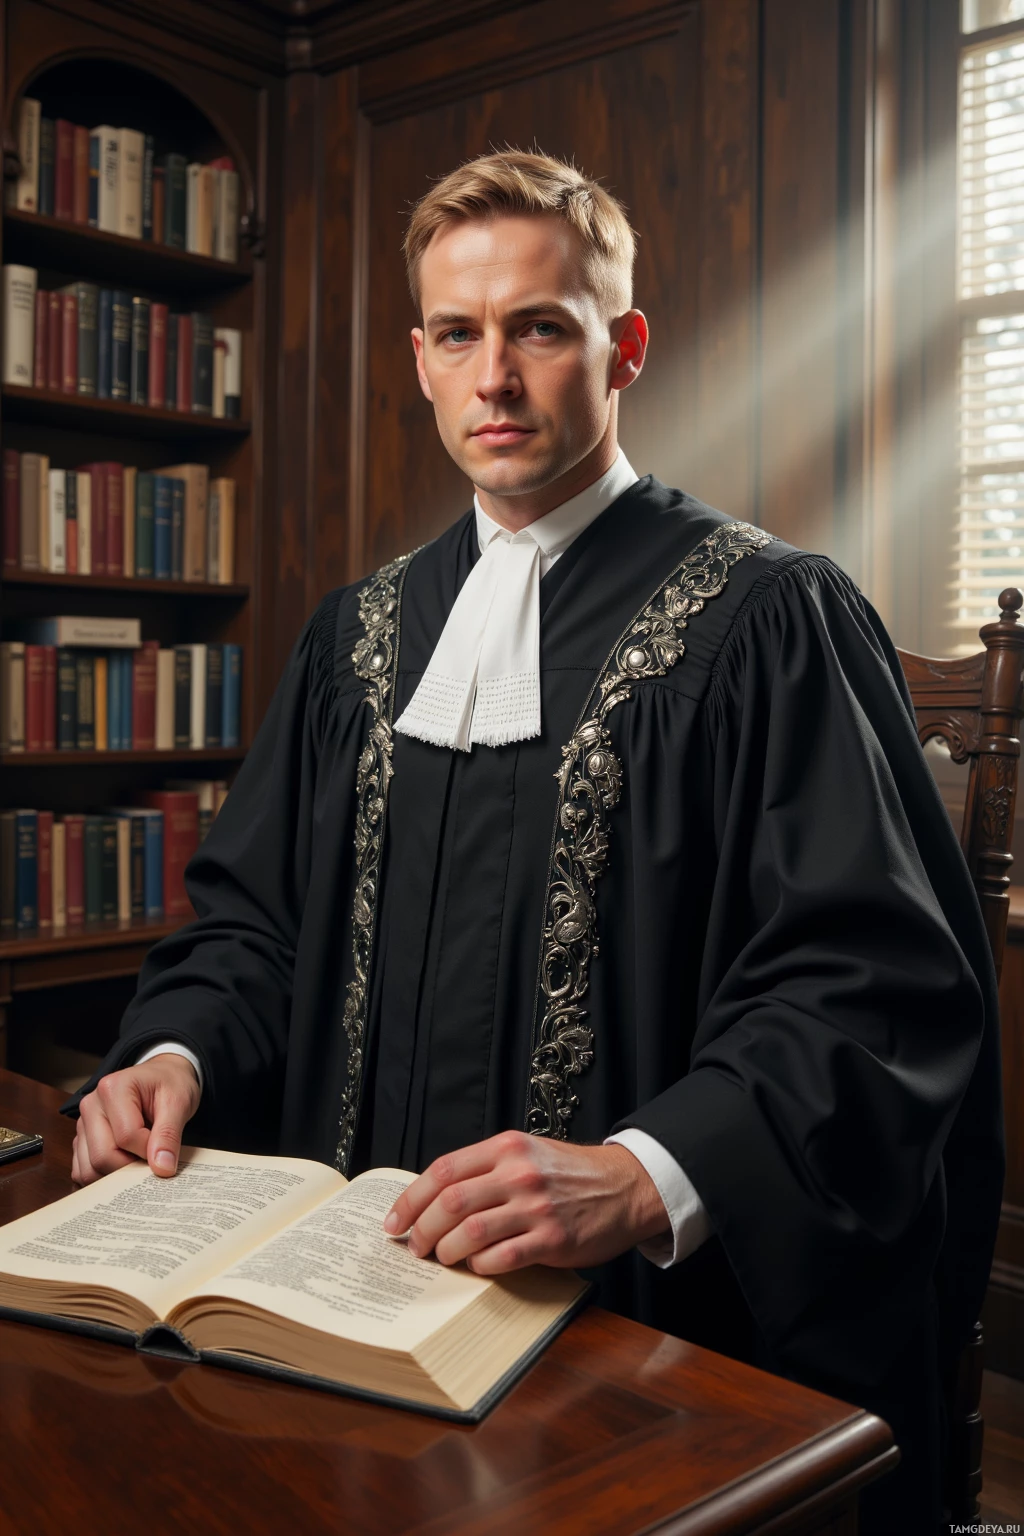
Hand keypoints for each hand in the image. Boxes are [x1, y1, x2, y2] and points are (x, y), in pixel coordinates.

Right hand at [71, 1055, 200, 1185]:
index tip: (164, 1147)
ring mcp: (84, 1124)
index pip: (126, 1136)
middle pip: (102, 1156)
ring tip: (139, 1159)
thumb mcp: (179, 1102)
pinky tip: (125, 1166)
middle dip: (131, 1168)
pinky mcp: (82, 1140)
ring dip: (116, 1176)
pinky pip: (84, 1171)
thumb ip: (169, 1134)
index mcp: (112, 1088)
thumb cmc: (170, 1084)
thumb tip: (162, 1168)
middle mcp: (91, 1105)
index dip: (149, 1150)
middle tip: (152, 1159)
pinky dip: (104, 1178)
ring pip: (89, 1170)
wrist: (164, 1076)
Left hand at [383, 1131, 669, 1274]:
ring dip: (447, 1251)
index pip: (443, 1171)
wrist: (625, 1186)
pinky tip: (478, 1266)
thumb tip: (433, 1201)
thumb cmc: (569, 1174)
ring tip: (442, 1259)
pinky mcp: (553, 1239)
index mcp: (506, 1147)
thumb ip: (485, 1170)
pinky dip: (481, 1266)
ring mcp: (536, 1207)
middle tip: (414, 1248)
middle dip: (422, 1230)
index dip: (410, 1199)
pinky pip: (502, 1257)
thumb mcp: (526, 1153)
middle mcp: (518, 1173)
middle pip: (450, 1202)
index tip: (394, 1222)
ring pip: (471, 1232)